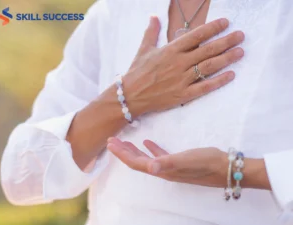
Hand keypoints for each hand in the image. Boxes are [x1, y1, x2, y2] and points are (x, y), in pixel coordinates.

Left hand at [107, 137, 227, 186]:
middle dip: (123, 152)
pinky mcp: (178, 162)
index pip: (136, 163)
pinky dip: (151, 149)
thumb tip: (150, 167)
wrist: (224, 167)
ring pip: (146, 159)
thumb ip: (168, 163)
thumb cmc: (206, 162)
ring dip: (134, 151)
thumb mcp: (187, 160)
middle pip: (137, 162)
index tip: (110, 144)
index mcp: (161, 170)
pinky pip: (159, 155)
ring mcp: (170, 167)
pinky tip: (147, 143)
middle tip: (111, 141)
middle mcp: (162, 170)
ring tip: (124, 142)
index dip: (122, 154)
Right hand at [123, 16, 244, 117]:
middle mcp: (179, 63)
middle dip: (226, 41)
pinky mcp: (183, 94)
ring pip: (209, 66)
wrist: (130, 95)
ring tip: (240, 52)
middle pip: (208, 49)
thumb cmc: (136, 72)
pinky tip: (231, 75)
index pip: (196, 35)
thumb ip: (151, 32)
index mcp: (170, 50)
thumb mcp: (144, 49)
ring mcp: (182, 79)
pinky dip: (218, 81)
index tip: (226, 23)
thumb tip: (154, 17)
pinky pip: (204, 87)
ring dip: (227, 58)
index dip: (213, 28)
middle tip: (241, 36)